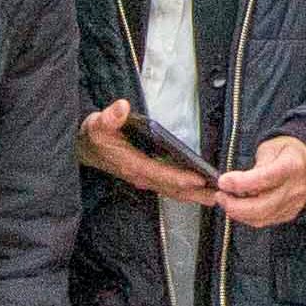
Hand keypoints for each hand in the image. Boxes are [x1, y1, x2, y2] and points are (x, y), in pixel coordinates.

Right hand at [77, 99, 215, 199]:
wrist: (86, 148)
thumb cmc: (95, 135)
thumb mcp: (98, 123)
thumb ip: (110, 117)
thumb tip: (122, 108)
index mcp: (132, 164)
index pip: (160, 173)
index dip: (180, 177)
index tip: (199, 178)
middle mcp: (141, 176)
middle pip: (172, 188)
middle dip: (195, 192)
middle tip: (219, 195)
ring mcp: (144, 179)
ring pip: (172, 190)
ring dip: (193, 195)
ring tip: (216, 197)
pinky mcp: (148, 177)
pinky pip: (169, 187)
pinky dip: (185, 190)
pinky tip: (200, 190)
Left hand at [212, 133, 305, 229]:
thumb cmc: (285, 151)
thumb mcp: (270, 148)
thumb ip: (254, 167)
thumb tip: (232, 184)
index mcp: (292, 166)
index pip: (264, 179)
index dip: (240, 183)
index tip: (222, 181)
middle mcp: (295, 189)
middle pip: (262, 206)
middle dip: (235, 205)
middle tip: (220, 195)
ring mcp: (293, 204)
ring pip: (261, 218)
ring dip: (238, 213)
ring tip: (226, 201)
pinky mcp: (289, 214)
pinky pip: (265, 221)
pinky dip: (247, 217)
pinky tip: (238, 207)